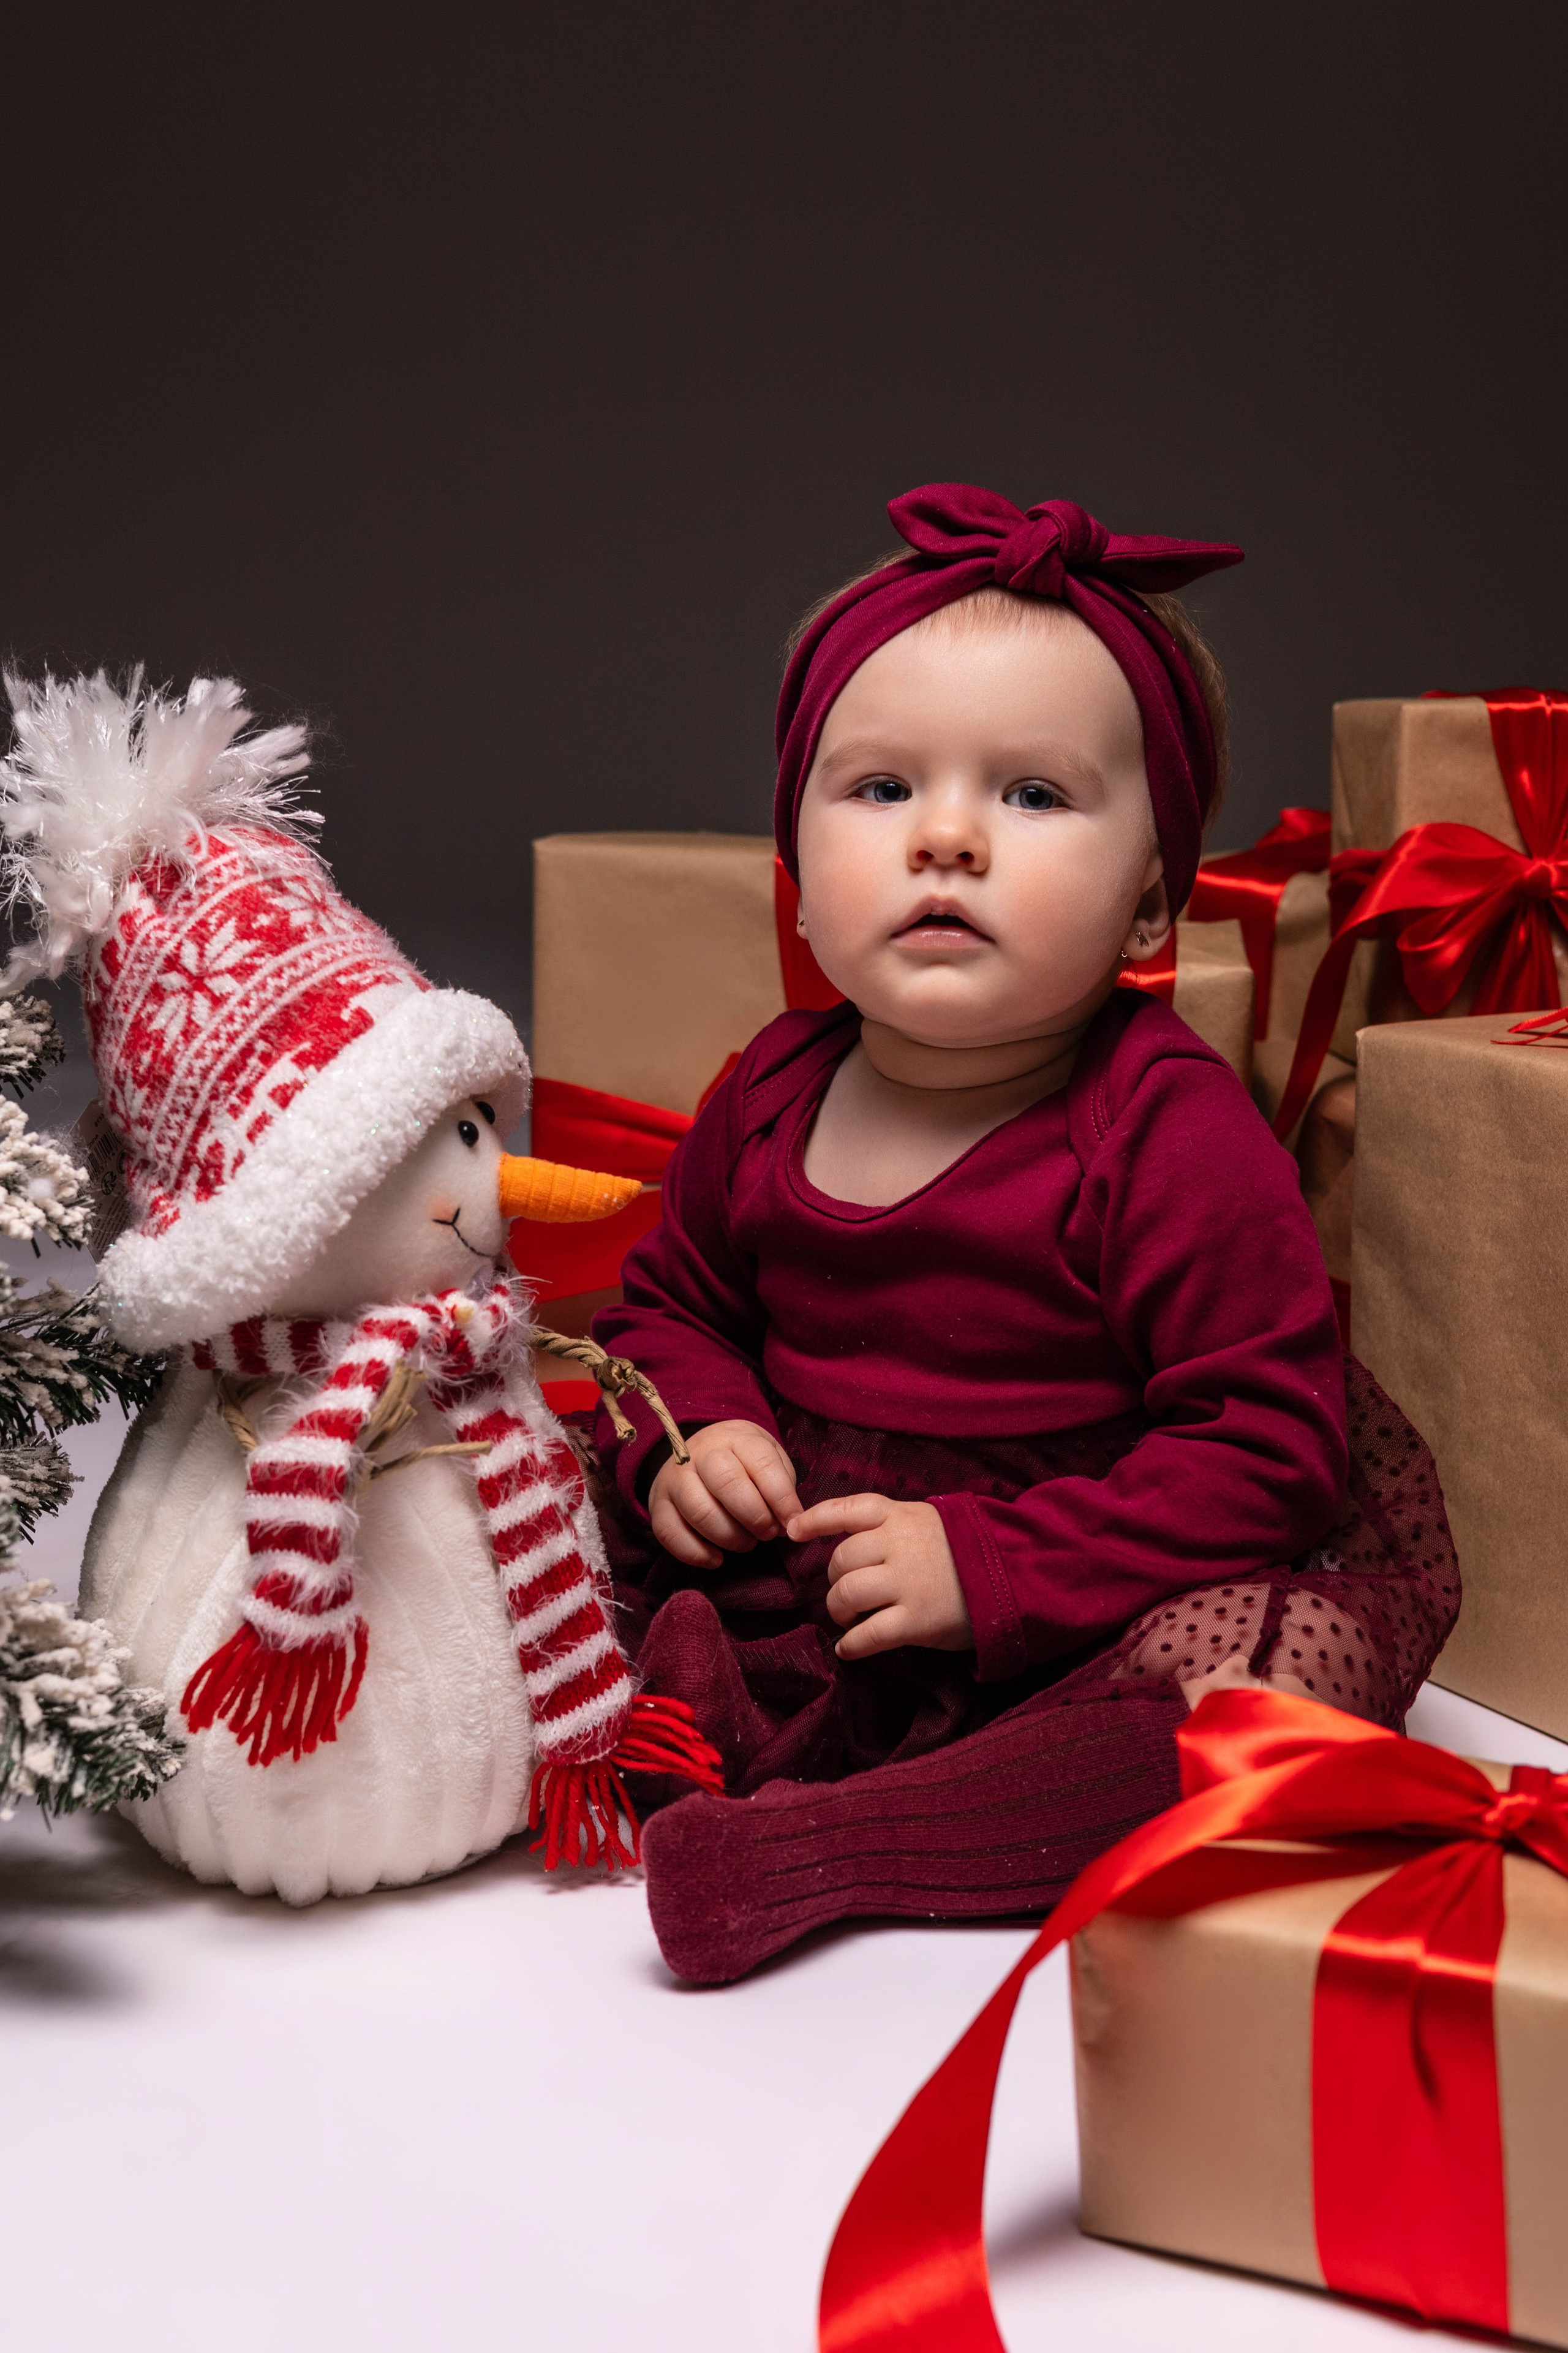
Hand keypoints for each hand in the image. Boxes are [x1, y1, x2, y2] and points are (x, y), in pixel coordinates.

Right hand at [649, 1419, 803, 1568]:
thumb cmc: (743, 1462)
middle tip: (768, 1533)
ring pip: (700, 1512)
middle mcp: (701, 1453)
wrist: (698, 1453)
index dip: (782, 1498)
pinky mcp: (658, 1504)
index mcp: (736, 1438)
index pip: (762, 1464)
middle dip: (755, 1517)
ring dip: (730, 1538)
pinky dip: (696, 1554)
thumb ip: (782, 1486)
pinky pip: (670, 1534)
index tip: (793, 1522)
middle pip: (727, 1485)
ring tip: (747, 1543)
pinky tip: (716, 1558)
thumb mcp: (769, 1458)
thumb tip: (790, 1524)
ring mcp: (675, 1478)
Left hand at [787, 1493, 973, 1659]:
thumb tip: (850, 1540)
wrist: (1016, 1576)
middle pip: (841, 1560)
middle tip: (845, 1594)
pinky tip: (850, 1648)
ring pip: (847, 1593)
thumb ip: (894, 1527)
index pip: (849, 1509)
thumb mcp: (931, 1522)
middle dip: (834, 1580)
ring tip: (849, 1619)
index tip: (794, 1531)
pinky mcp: (917, 1620)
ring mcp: (907, 1583)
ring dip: (839, 1610)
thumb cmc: (968, 1552)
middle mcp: (900, 1545)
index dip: (816, 1519)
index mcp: (901, 1517)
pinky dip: (852, 1644)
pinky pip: (868, 1634)